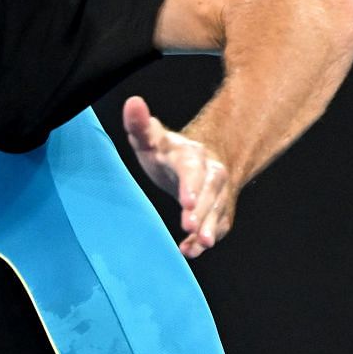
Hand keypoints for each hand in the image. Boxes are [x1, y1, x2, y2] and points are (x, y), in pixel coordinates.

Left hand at [122, 96, 234, 258]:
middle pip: (211, 191)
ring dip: (210, 227)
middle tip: (190, 227)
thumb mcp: (150, 138)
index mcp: (191, 155)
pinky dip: (206, 238)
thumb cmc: (166, 152)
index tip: (186, 202)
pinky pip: (218, 225)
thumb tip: (133, 102)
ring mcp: (218, 193)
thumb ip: (140, 125)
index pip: (193, 170)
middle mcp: (211, 173)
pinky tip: (191, 251)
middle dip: (202, 210)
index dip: (191, 186)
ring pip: (219, 209)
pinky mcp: (219, 210)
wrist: (195, 163)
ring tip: (201, 244)